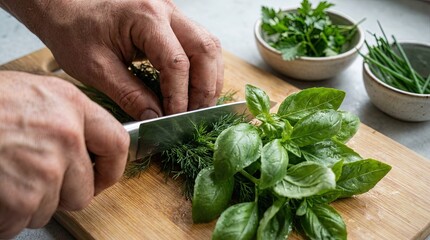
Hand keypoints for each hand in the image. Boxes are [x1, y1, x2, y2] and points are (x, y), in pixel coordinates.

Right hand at [0, 71, 128, 237]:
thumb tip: (86, 147)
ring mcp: (46, 167)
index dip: (112, 168)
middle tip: (37, 181)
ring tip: (7, 176)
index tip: (103, 177)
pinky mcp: (22, 196)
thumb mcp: (33, 93)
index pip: (117, 143)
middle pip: (85, 189)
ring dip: (29, 204)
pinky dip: (6, 217)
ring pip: (52, 209)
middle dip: (62, 193)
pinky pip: (22, 223)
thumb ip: (66, 118)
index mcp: (71, 105)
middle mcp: (66, 135)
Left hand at [3, 0, 223, 119]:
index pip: (176, 62)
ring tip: (198, 104)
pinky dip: (204, 69)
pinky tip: (196, 87)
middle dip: (204, 87)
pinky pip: (201, 44)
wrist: (68, 12)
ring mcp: (173, 14)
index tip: (173, 118)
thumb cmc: (76, 33)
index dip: (179, 95)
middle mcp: (166, 11)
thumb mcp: (96, 69)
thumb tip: (156, 117)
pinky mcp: (174, 23)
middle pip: (204, 49)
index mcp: (145, 17)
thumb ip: (129, 94)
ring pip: (209, 46)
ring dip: (209, 78)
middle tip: (194, 114)